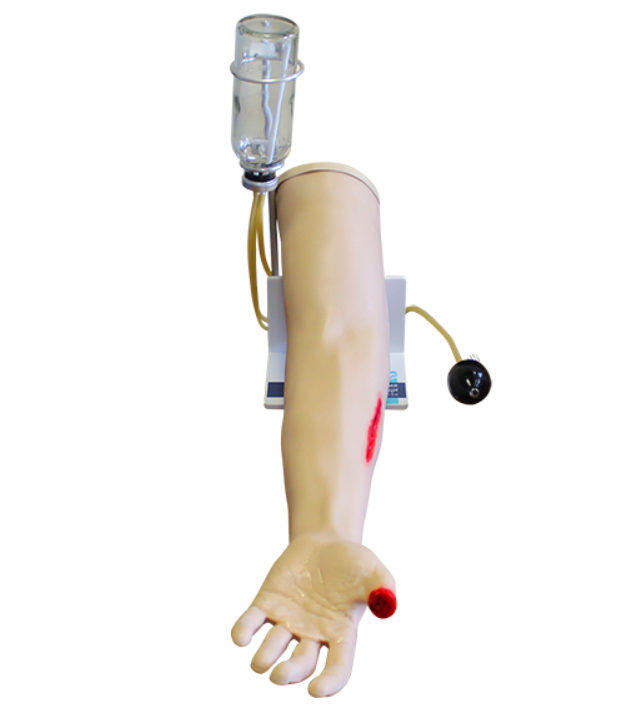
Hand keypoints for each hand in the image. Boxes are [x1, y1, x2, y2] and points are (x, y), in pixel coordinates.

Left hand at [231, 534, 395, 697]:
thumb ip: (383, 585)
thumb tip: (388, 603)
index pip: (337, 669)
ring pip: (273, 648)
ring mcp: (288, 620)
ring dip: (265, 657)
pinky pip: (251, 623)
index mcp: (341, 633)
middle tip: (278, 676)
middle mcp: (312, 634)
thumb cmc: (353, 561)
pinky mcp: (268, 603)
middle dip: (289, 674)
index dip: (328, 683)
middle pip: (300, 665)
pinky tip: (240, 637)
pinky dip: (243, 631)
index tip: (315, 691)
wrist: (325, 542)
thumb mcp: (372, 569)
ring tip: (260, 663)